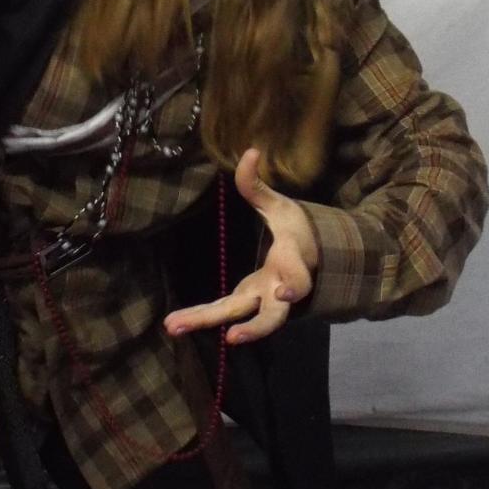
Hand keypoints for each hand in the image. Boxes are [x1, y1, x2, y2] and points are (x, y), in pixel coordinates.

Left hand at [164, 148, 319, 345]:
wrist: (312, 260)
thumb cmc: (295, 230)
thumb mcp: (280, 206)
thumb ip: (258, 186)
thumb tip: (249, 151)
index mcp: (291, 263)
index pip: (298, 278)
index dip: (294, 285)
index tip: (283, 292)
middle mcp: (278, 291)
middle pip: (271, 316)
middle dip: (256, 329)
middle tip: (232, 338)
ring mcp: (263, 303)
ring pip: (246, 323)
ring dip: (215, 328)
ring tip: (178, 328)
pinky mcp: (247, 306)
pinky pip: (226, 316)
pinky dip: (203, 319)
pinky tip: (177, 323)